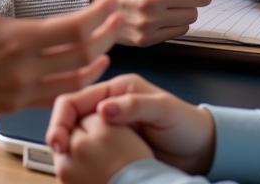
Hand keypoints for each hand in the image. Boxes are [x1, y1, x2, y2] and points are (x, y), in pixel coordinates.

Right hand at [0, 0, 121, 117]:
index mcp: (17, 40)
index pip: (74, 29)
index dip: (98, 15)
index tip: (110, 0)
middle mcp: (26, 69)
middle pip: (83, 55)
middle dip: (106, 35)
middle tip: (118, 17)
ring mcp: (23, 91)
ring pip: (75, 79)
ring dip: (98, 60)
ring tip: (110, 42)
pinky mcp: (16, 105)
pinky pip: (58, 96)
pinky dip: (79, 83)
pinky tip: (84, 72)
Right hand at [48, 74, 214, 175]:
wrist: (201, 150)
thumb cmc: (185, 124)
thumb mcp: (163, 109)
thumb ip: (134, 105)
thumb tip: (103, 108)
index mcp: (117, 89)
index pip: (78, 97)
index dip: (63, 117)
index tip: (59, 140)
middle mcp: (109, 105)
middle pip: (71, 115)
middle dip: (60, 132)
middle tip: (58, 154)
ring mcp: (110, 127)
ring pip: (76, 133)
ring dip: (67, 146)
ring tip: (63, 164)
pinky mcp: (114, 147)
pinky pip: (89, 150)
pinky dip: (79, 158)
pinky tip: (77, 169)